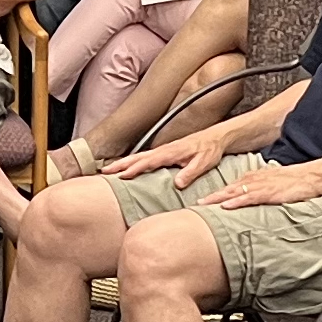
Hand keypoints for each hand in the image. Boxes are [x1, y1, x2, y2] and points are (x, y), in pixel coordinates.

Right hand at [106, 124, 234, 188]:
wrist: (217, 137)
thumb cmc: (211, 149)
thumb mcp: (204, 162)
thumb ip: (190, 172)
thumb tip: (177, 183)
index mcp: (172, 151)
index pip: (149, 161)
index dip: (135, 168)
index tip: (123, 175)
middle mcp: (165, 149)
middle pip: (138, 156)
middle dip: (120, 164)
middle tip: (104, 172)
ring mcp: (164, 150)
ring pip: (139, 156)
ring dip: (122, 163)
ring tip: (108, 170)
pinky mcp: (165, 153)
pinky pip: (144, 158)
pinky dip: (132, 162)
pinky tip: (126, 169)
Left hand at [205, 161, 321, 208]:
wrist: (311, 177)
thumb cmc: (294, 183)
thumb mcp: (272, 185)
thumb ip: (259, 192)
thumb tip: (248, 203)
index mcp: (253, 178)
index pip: (229, 187)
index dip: (215, 195)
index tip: (201, 202)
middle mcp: (253, 180)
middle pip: (226, 190)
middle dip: (210, 197)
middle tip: (194, 205)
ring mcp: (260, 186)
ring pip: (233, 193)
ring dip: (217, 200)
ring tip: (203, 206)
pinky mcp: (268, 192)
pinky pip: (249, 197)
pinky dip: (236, 202)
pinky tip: (226, 206)